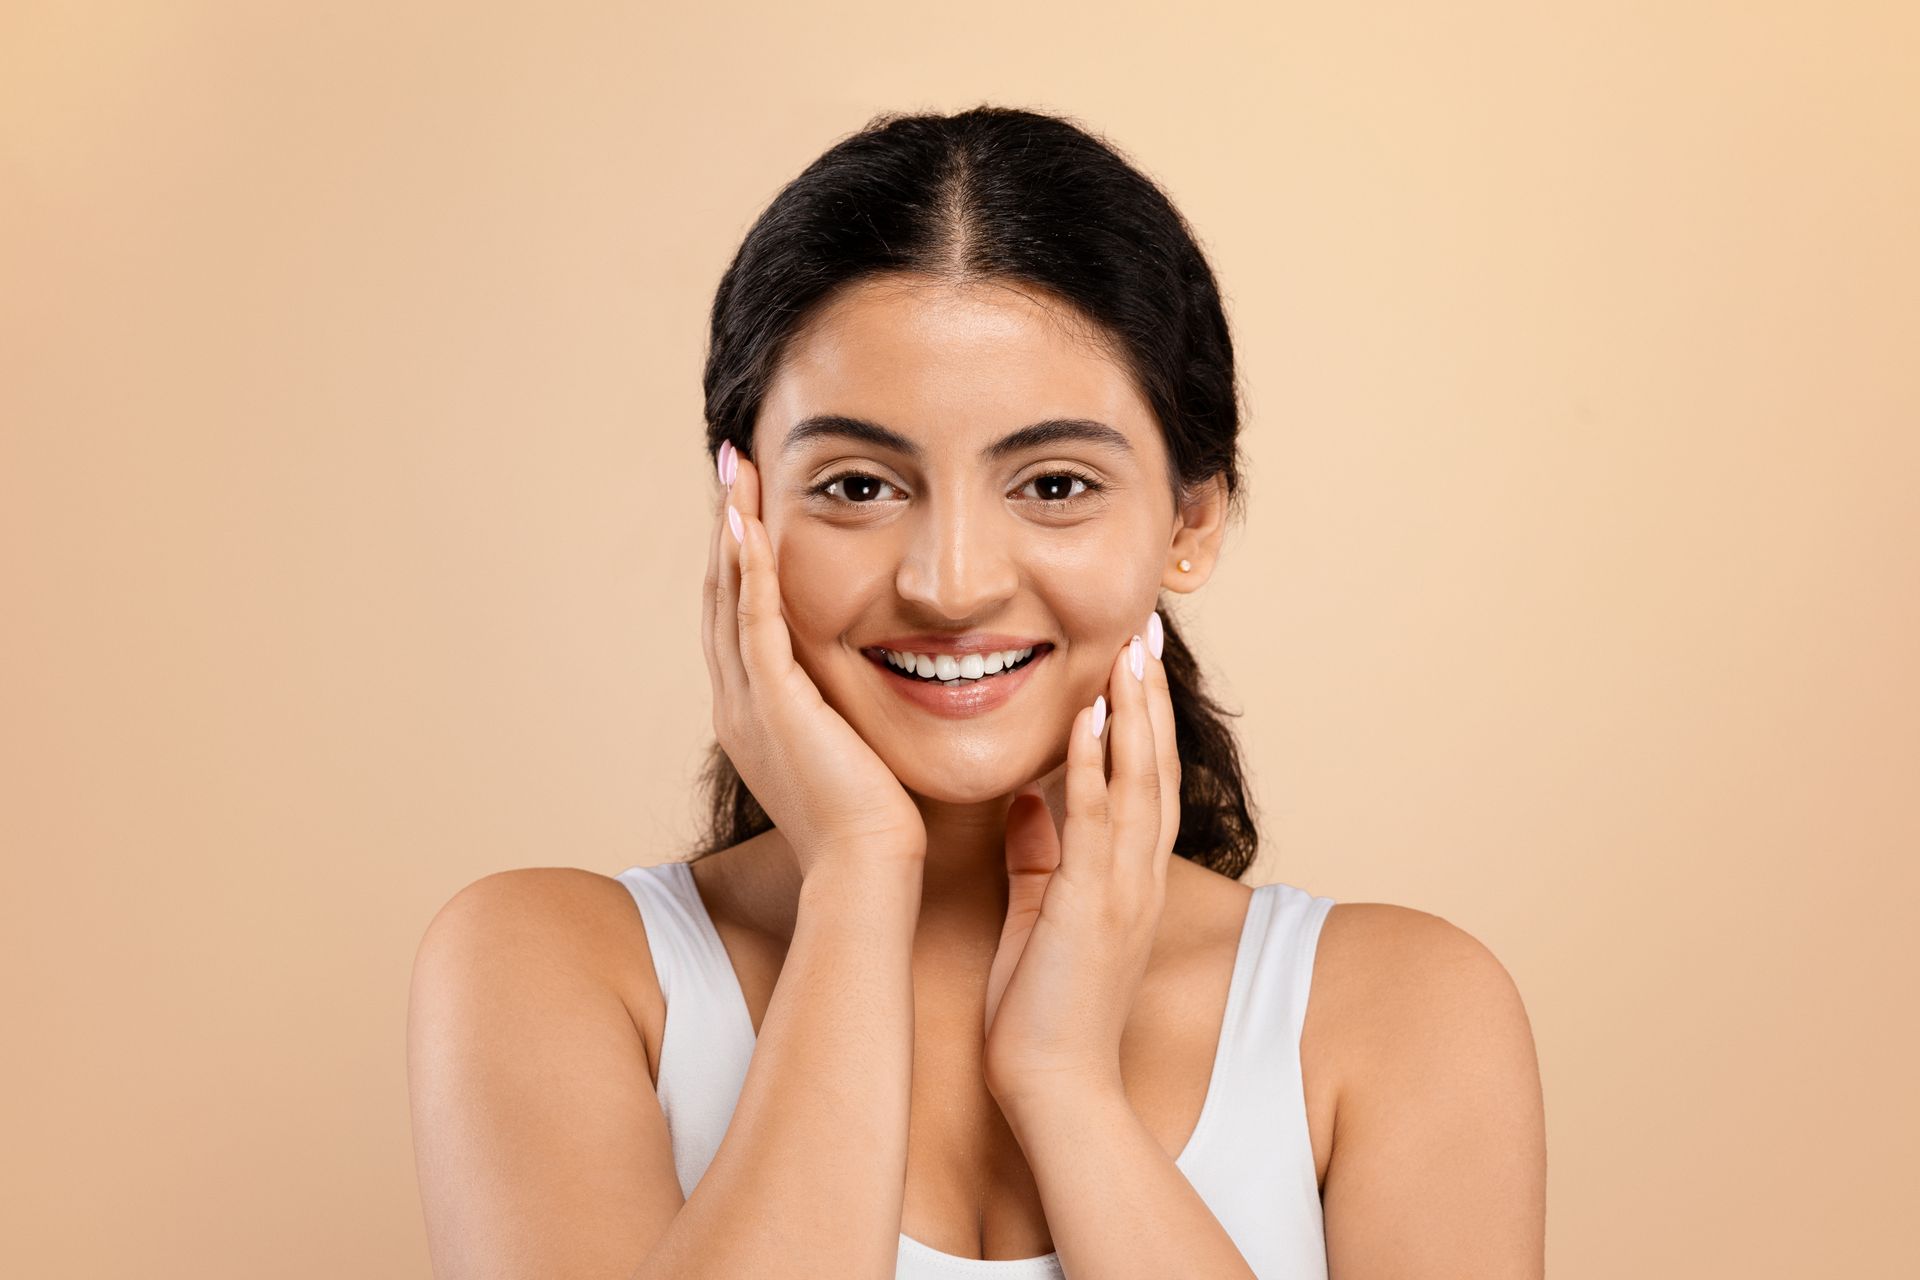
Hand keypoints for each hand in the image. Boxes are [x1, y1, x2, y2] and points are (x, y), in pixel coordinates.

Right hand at [703, 441, 927, 877]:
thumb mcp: (859, 748)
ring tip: (736, 469)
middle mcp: (738, 703)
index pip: (740, 618)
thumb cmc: (880, 822)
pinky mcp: (773, 702)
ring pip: (728, 596)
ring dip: (731, 528)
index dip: (742, 558)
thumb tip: (893, 677)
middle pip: (720, 596)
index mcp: (756, 714)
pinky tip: (747, 520)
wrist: (869, 869)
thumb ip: (855, 710)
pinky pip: (753, 618)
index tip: (753, 505)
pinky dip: (748, 566)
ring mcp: (748, 702)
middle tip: (733, 465)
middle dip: (727, 527)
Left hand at [980, 614, 1178, 1109]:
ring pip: (1139, 782)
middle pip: (1156, 767)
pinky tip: (1089, 718)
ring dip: (1134, 712)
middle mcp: (1138, 876)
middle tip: (1147, 629)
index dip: (1142, 718)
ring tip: (1131, 649)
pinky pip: (1097, 822)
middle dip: (1151, 696)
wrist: (1052, 1088)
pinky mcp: (1092, 907)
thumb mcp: (1039, 915)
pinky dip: (1094, 765)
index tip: (1134, 658)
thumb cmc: (1040, 1011)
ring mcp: (1122, 890)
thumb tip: (1024, 800)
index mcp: (1127, 878)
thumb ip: (1038, 854)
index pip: (1143, 780)